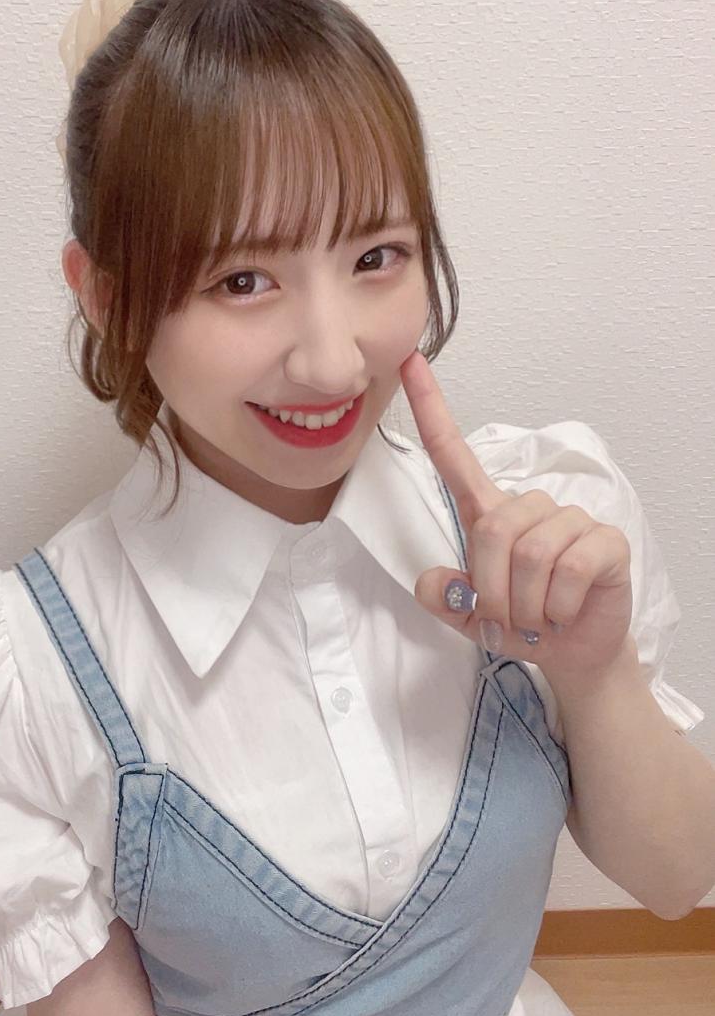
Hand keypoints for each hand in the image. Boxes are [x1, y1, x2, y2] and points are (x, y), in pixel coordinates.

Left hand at [399, 349, 634, 682]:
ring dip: (527, 604)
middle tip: (507, 619)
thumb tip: (433, 583)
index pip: (453, 456)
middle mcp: (529, 508)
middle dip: (492, 590)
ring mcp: (570, 519)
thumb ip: (445, 601)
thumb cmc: (520, 623)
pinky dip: (559, 606)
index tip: (410, 362)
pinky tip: (565, 612)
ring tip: (539, 617)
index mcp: (488, 514)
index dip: (430, 410)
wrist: (575, 653)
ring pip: (531, 555)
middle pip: (493, 530)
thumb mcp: (469, 619)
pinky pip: (570, 570)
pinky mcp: (606, 540)